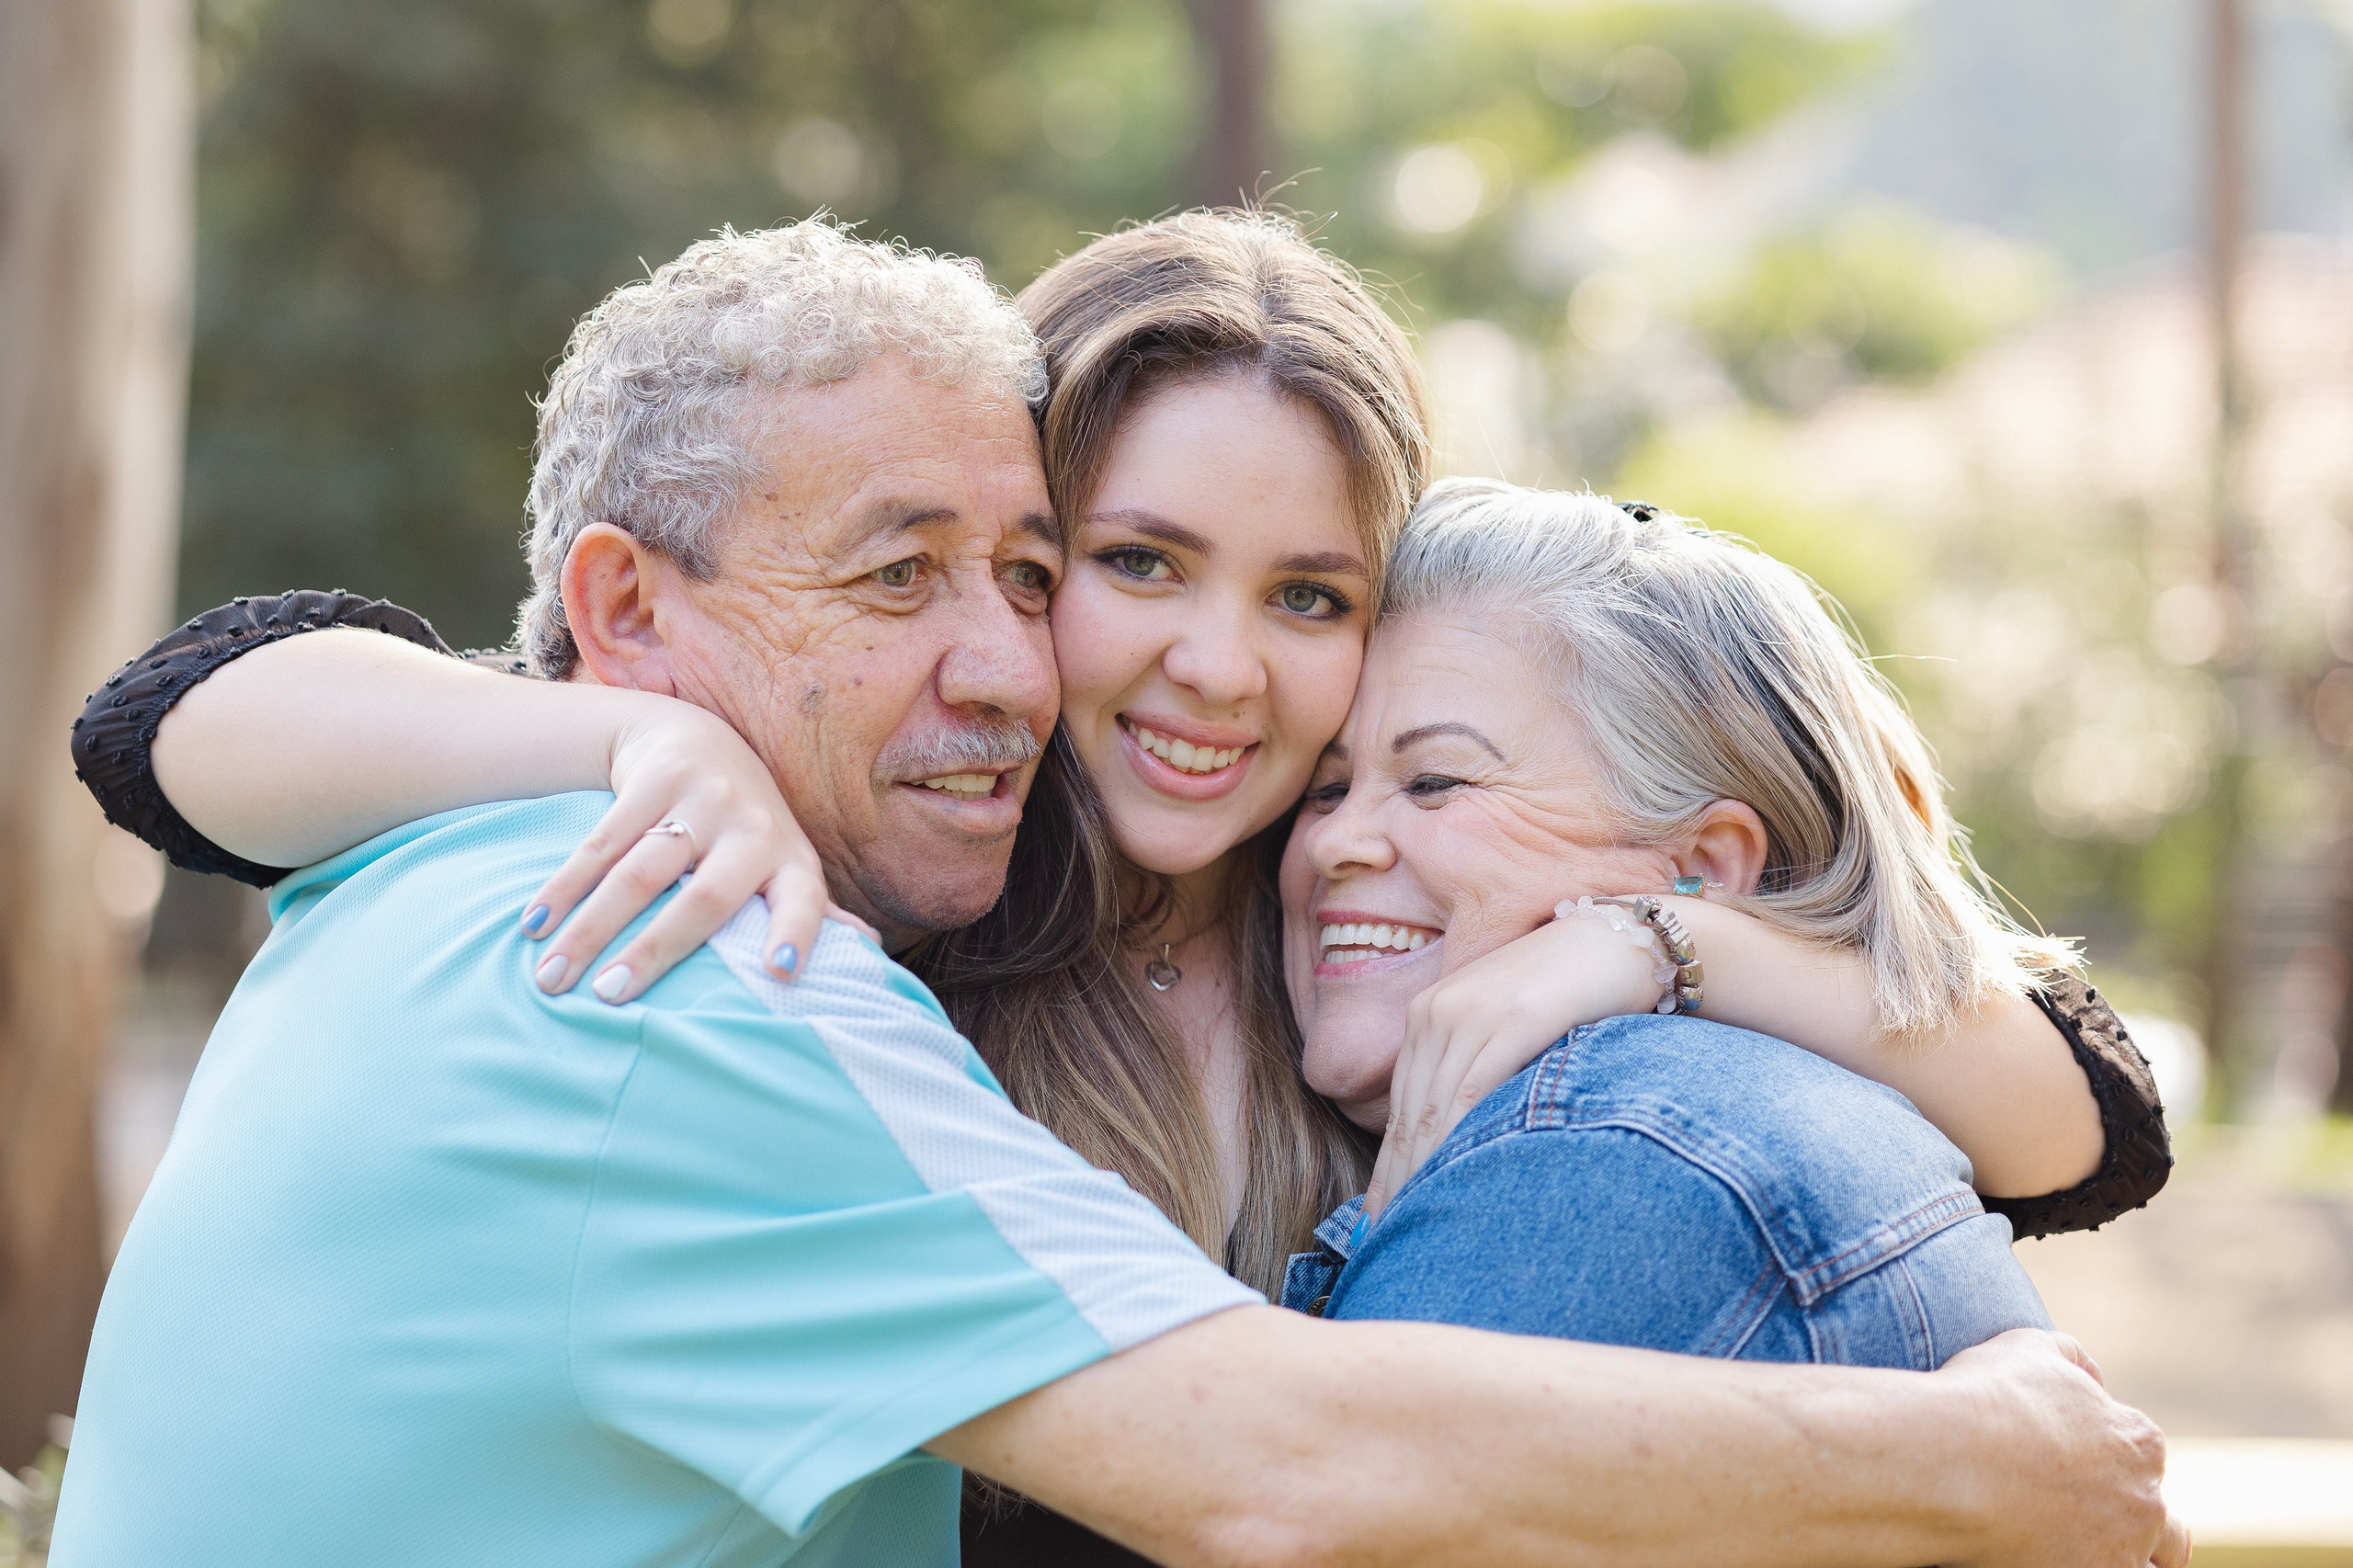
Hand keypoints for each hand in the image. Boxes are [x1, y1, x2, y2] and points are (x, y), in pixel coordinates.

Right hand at [519, 698, 834, 1002]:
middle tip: (611, 997)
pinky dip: (563, 886)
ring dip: (590, 927)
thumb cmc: (745, 825)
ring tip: (552, 977)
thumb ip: (812, 907)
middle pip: (703, 898)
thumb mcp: (783, 860)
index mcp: (790, 857)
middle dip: (656, 949)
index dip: (795, 934)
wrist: (696, 735)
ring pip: (639, 872)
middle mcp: (750, 826)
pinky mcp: (652, 778)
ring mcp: (701, 799)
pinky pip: (600, 842)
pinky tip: (534, 925)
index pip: (804, 901)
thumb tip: (865, 952)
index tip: (779, 974)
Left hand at [1365, 908, 1663, 1216]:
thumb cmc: (1571, 991)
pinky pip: (1475, 1087)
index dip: (1390, 1162)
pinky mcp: (1514, 1017)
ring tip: (1417, 1220)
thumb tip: (1456, 1134)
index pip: (1404, 1103)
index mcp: (1430, 1012)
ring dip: (1425, 1168)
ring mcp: (1473, 1011)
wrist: (1625, 939)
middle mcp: (1439, 1010)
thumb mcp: (1508, 1026)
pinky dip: (1462, 1136)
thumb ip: (1477, 1067)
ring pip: (1436, 1107)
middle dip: (1399, 1176)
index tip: (1379, 1213)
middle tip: (1386, 1235)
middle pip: (1412, 1111)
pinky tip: (1457, 1177)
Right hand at [1937, 1329, 2187, 1567]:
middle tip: (2093, 1522)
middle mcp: (2144, 1499)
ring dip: (2130, 1557)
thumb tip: (2093, 1378)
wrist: (1948, 1460)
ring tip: (2089, 1553)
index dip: (2109, 1460)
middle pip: (2163, 1523)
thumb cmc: (1984, 1399)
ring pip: (2152, 1566)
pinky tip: (2062, 1562)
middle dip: (2136, 1521)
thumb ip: (2072, 1358)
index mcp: (2137, 1440)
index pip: (2144, 1457)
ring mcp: (2124, 1549)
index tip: (2074, 1466)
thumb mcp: (2029, 1349)